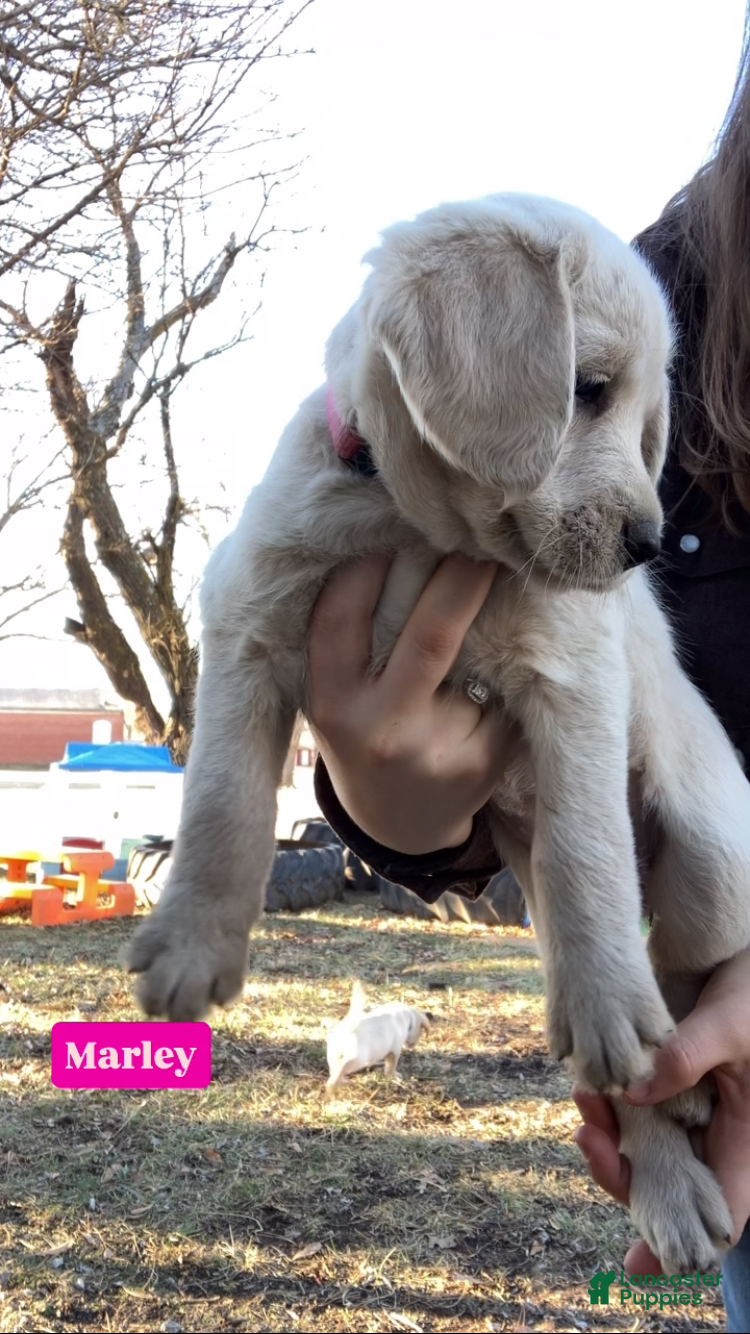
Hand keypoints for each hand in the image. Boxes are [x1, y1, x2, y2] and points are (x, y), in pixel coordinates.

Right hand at [307, 553, 520, 853]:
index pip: (341, 618)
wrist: (398, 824)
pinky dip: (506, 673)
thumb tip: (391, 539)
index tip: (396, 521)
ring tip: (488, 613)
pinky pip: (503, 693)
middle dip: (462, 575)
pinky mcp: (479, 765)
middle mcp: (377, 729)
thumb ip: (351, 638)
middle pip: (432, 634)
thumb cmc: (364, 732)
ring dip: (488, 629)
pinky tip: (501, 676)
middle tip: (482, 534)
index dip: (368, 564)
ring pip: (475, 661)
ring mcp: (432, 751)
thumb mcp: (336, 694)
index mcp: (329, 703)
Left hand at [573, 949, 749, 1270]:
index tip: (637, 1264)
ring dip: (612, 1139)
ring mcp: (696, 1119)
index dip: (682, 1248)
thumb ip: (689, 1057)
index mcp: (745, 1143)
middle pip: (670, 1190)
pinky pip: (641, 1119)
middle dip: (625, 1175)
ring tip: (584, 1094)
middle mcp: (719, 1140)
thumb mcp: (730, 1024)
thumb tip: (635, 1092)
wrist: (747, 964)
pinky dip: (615, 1112)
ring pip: (649, 1154)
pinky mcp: (677, 1094)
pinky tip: (591, 1087)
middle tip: (588, 1135)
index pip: (721, 1218)